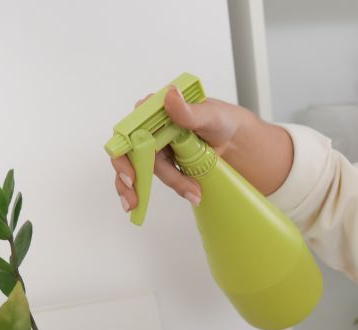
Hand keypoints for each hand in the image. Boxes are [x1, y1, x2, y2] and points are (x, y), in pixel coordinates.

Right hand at [111, 86, 251, 209]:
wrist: (232, 140)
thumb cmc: (220, 121)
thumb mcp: (209, 115)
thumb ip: (189, 110)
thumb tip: (171, 96)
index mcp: (155, 110)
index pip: (131, 130)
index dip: (125, 151)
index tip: (132, 174)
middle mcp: (149, 127)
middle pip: (128, 153)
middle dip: (129, 177)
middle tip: (134, 195)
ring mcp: (152, 146)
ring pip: (137, 170)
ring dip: (144, 189)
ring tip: (188, 195)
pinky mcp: (160, 163)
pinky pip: (146, 178)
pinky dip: (145, 193)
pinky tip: (148, 205)